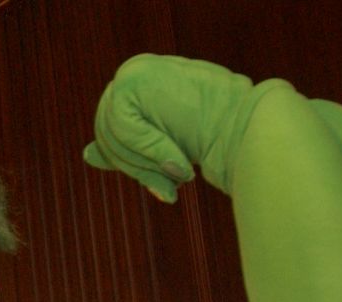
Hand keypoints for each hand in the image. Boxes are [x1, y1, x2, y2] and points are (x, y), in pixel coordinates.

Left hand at [84, 54, 264, 201]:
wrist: (255, 127)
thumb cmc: (221, 137)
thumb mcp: (166, 145)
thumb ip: (130, 145)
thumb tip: (86, 155)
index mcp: (143, 83)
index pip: (116, 134)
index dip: (136, 165)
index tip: (165, 189)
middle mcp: (134, 71)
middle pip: (108, 134)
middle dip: (139, 168)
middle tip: (170, 191)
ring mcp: (133, 71)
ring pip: (113, 136)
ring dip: (148, 164)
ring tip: (181, 175)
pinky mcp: (132, 79)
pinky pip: (125, 131)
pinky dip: (153, 153)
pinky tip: (181, 164)